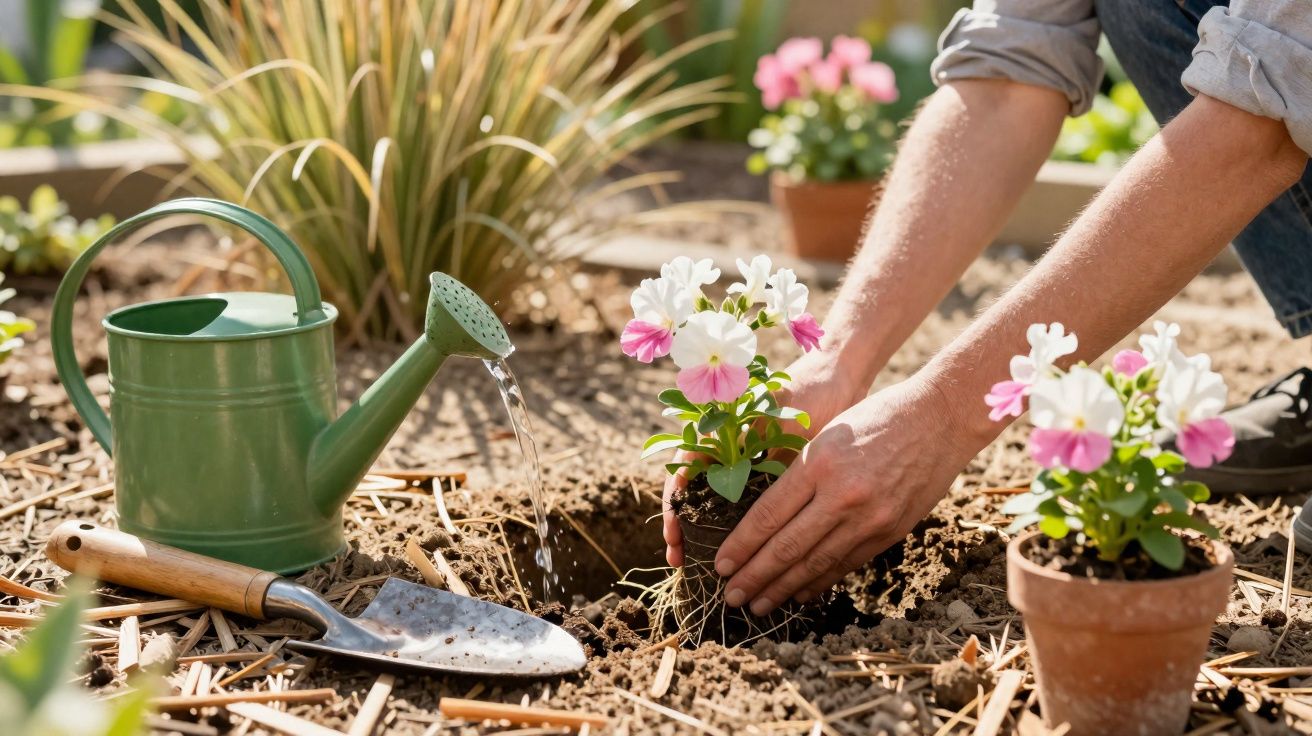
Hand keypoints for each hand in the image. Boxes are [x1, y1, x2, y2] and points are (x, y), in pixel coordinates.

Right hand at [662, 350, 862, 566]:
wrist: (839, 373)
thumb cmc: (812, 392)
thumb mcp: (790, 426)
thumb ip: (769, 459)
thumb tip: (753, 509)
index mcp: (721, 426)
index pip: (683, 468)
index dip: (675, 503)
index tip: (674, 533)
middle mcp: (726, 442)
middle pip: (692, 488)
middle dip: (683, 524)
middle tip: (680, 558)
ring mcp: (743, 454)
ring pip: (714, 497)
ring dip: (705, 526)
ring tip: (701, 560)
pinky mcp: (764, 464)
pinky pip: (743, 497)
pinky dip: (738, 521)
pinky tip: (741, 545)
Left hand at [714, 374, 985, 614]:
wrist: (940, 418)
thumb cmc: (876, 417)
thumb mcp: (827, 434)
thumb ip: (799, 474)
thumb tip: (766, 518)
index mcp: (818, 464)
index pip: (768, 516)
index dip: (741, 546)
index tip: (721, 565)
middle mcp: (842, 495)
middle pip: (787, 547)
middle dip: (754, 576)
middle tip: (730, 597)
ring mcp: (869, 517)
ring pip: (816, 563)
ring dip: (783, 588)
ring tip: (759, 605)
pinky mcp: (890, 531)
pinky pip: (847, 563)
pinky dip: (820, 581)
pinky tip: (800, 593)